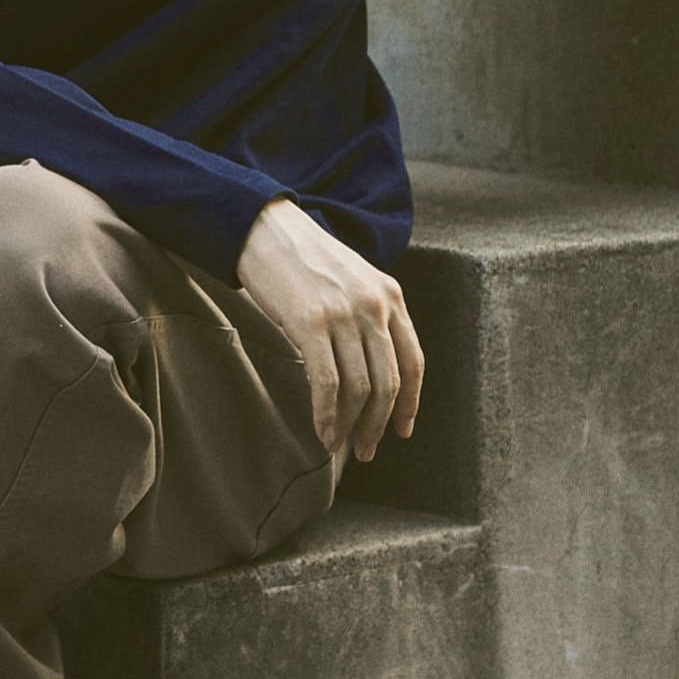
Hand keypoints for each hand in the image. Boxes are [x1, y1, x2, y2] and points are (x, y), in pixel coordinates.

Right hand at [236, 197, 423, 463]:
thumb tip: (372, 374)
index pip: (414, 361)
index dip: (411, 403)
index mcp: (391, 294)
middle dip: (379, 424)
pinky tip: (321, 431)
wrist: (265, 229)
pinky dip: (326, 415)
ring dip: (351, 426)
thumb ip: (371, 315)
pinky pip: (328, 383)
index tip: (403, 430)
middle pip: (389, 382)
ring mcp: (344, 314)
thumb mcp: (354, 279)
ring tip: (339, 444)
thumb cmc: (305, 259)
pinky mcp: (311, 324)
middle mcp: (374, 305)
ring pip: (360, 388)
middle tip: (367, 450)